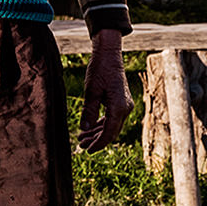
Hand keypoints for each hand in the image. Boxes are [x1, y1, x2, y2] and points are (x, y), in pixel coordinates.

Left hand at [80, 28, 133, 149]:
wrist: (109, 55)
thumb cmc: (99, 69)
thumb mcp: (91, 90)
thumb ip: (89, 111)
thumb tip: (84, 129)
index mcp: (119, 107)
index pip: (109, 133)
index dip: (98, 144)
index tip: (87, 150)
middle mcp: (125, 108)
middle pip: (111, 132)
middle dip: (96, 140)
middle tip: (81, 145)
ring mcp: (125, 106)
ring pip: (111, 126)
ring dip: (98, 133)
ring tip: (82, 138)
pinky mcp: (121, 102)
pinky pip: (112, 118)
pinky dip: (101, 124)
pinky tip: (89, 128)